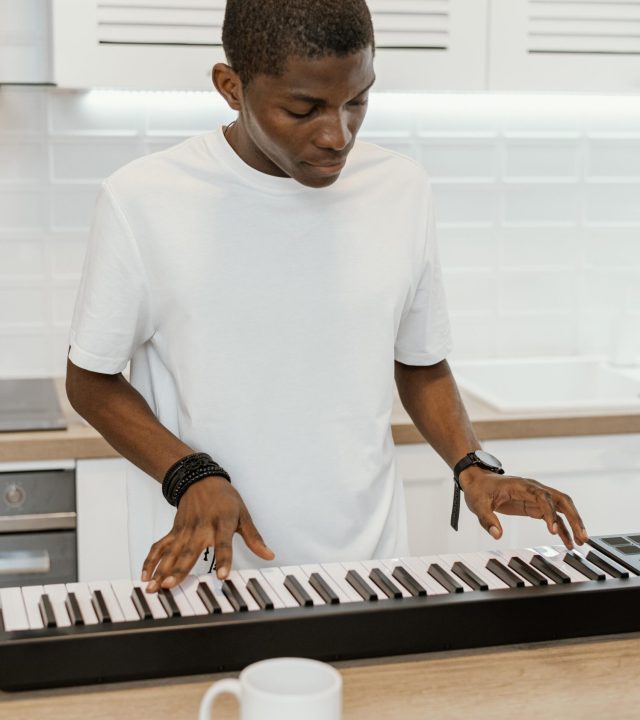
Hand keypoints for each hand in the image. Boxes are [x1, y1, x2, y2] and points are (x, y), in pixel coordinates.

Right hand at [141, 475, 274, 591]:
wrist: (201, 480)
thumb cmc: (225, 499)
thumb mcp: (243, 515)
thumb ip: (254, 538)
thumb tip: (269, 555)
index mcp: (222, 523)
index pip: (224, 544)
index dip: (224, 560)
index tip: (222, 576)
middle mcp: (201, 528)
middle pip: (190, 551)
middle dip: (180, 569)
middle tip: (171, 585)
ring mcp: (185, 530)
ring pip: (172, 552)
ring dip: (161, 570)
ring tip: (155, 587)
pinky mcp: (174, 531)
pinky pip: (161, 546)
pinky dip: (151, 560)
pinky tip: (146, 575)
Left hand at [459, 467, 588, 549]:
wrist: (477, 480)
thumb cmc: (478, 490)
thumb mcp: (477, 504)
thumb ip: (487, 519)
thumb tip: (497, 535)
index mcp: (522, 486)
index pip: (543, 497)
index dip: (550, 513)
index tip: (553, 530)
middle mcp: (534, 489)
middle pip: (561, 500)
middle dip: (574, 517)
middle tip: (582, 536)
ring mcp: (536, 497)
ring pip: (562, 507)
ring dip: (573, 522)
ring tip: (581, 541)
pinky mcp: (534, 506)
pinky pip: (554, 516)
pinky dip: (562, 528)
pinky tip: (568, 542)